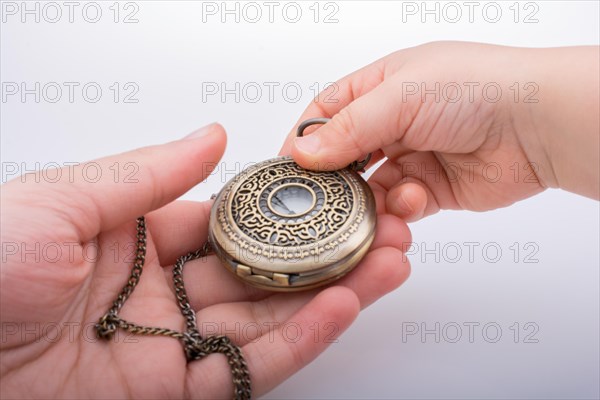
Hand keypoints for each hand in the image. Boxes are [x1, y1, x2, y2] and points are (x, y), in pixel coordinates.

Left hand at [0, 124, 410, 398]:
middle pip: (259, 272)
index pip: (226, 220)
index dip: (278, 210)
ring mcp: (171, 344)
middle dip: (323, 253)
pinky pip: (246, 371)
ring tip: (387, 263)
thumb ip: (145, 174)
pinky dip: (298, 341)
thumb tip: (215, 137)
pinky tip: (343, 308)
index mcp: (133, 238)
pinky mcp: (172, 395)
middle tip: (380, 229)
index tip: (327, 195)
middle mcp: (160, 291)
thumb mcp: (59, 203)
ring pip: (267, 320)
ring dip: (332, 293)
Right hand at [282, 42, 599, 220]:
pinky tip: (411, 201)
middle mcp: (393, 121)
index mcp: (380, 87)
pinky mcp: (432, 189)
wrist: (537, 123)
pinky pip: (400, 206)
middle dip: (334, 178)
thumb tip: (303, 153)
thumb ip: (348, 128)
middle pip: (345, 155)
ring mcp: (412, 156)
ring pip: (370, 188)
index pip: (327, 113)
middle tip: (321, 199)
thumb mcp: (399, 97)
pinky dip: (399, 210)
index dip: (305, 139)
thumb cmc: (475, 88)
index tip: (288, 168)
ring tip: (372, 207)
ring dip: (368, 201)